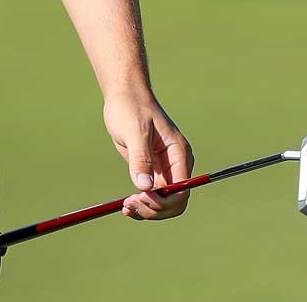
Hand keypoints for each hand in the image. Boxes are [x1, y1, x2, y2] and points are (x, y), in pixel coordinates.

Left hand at [105, 91, 193, 219]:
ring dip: (147, 211)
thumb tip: (144, 187)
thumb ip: (141, 158)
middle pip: (176, 202)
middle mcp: (176, 165)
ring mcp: (165, 170)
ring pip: (164, 203)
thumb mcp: (135, 131)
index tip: (140, 197)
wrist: (124, 97)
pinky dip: (141, 205)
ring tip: (126, 206)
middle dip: (155, 209)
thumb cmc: (131, 108)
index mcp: (179, 154)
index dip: (163, 201)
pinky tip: (127, 205)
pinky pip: (152, 197)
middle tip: (130, 204)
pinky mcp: (152, 172)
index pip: (182, 190)